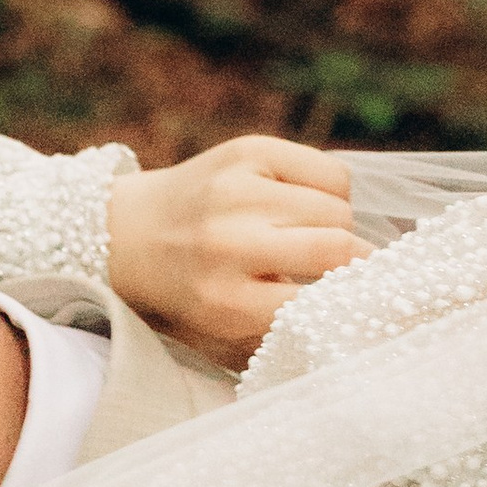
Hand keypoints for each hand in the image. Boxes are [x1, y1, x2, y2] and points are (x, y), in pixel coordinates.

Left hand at [106, 140, 359, 367]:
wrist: (125, 234)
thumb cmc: (184, 292)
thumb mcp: (220, 334)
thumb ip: (279, 333)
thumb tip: (356, 317)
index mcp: (224, 301)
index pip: (316, 302)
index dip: (346, 302)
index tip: (362, 303)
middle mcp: (230, 244)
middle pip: (337, 248)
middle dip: (356, 262)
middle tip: (352, 269)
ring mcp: (238, 191)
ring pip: (338, 208)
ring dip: (340, 227)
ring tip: (315, 237)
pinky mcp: (248, 152)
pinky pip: (331, 172)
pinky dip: (332, 192)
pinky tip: (306, 205)